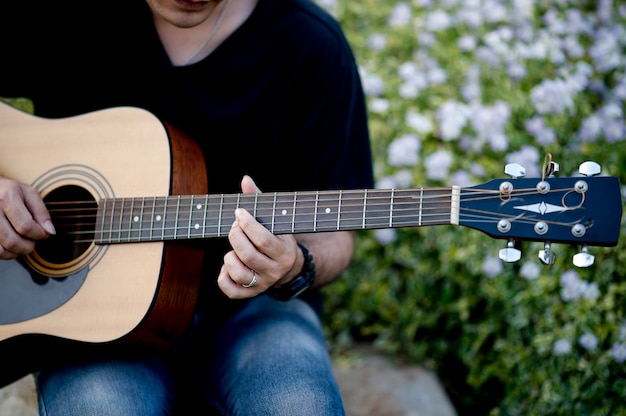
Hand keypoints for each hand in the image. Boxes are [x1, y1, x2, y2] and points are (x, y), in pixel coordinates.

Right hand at [0, 177, 54, 259]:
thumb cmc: (9, 191)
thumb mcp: (29, 193)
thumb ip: (41, 212)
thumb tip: (50, 231)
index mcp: (6, 197)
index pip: (25, 226)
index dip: (39, 234)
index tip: (43, 233)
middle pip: (12, 241)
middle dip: (28, 246)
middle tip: (33, 241)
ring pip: (1, 250)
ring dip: (16, 252)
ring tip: (22, 243)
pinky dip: (5, 253)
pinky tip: (10, 245)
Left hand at [217, 175, 302, 298]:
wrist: (287, 268)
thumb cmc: (276, 236)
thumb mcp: (273, 219)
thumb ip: (259, 199)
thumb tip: (245, 179)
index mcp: (284, 251)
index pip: (263, 239)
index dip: (247, 224)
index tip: (240, 212)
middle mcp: (275, 270)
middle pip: (248, 254)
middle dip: (235, 236)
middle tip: (235, 227)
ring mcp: (263, 284)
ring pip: (239, 272)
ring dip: (229, 256)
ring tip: (234, 248)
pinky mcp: (250, 294)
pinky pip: (231, 290)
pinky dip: (224, 277)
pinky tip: (228, 265)